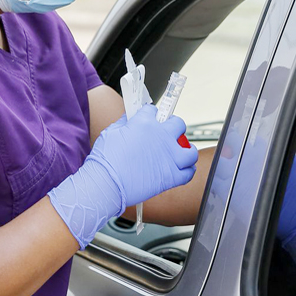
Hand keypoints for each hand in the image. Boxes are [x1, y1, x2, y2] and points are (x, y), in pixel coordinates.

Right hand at [48, 104, 197, 248]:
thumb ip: (125, 123)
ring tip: (183, 152)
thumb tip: (130, 119)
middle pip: (178, 124)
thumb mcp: (111, 132)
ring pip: (190, 151)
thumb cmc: (105, 160)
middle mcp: (161, 136)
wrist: (106, 183)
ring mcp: (169, 157)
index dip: (151, 115)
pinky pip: (188, 173)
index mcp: (145, 123)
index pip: (153, 111)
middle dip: (174, 127)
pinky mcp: (171, 176)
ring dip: (187, 150)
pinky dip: (188, 171)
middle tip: (168, 134)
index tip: (150, 119)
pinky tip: (183, 169)